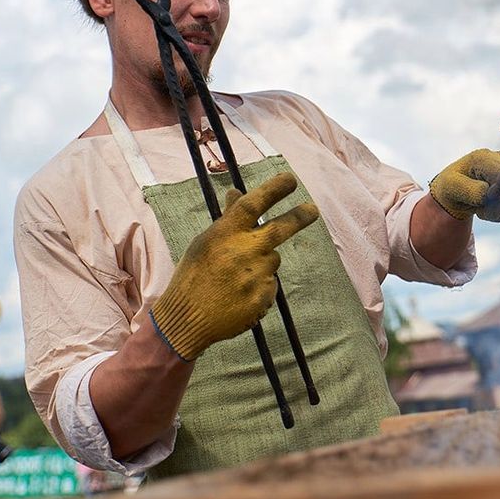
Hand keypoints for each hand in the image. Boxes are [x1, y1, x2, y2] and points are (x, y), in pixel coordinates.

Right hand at [150, 173, 319, 360]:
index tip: (290, 179)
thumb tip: (237, 192)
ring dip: (261, 263)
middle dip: (300, 216)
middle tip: (313, 209)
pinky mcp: (264, 296)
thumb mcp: (204, 243)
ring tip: (235, 279)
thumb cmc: (192, 277)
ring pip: (272, 260)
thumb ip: (227, 219)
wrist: (186, 319)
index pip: (254, 203)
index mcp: (225, 234)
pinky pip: (270, 284)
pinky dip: (259, 286)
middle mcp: (244, 251)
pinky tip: (239, 294)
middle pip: (280, 228)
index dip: (274, 188)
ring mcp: (256, 275)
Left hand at [429, 149, 499, 222]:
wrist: (458, 190)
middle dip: (497, 209)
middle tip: (480, 211)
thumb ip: (470, 190)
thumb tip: (489, 194)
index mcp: (483, 157)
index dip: (497, 195)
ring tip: (488, 208)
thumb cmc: (453, 186)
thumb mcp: (451, 188)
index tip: (483, 204)